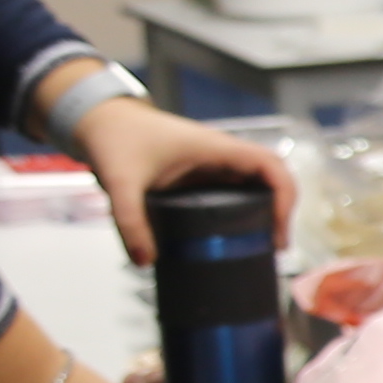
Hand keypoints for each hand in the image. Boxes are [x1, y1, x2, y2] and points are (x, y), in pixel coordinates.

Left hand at [63, 95, 290, 269]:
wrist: (97, 120)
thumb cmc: (114, 138)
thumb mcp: (120, 181)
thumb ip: (130, 221)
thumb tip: (145, 261)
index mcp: (215, 149)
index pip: (271, 165)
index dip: (285, 196)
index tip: (277, 229)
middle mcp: (220, 155)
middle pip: (272, 178)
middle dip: (281, 211)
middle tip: (273, 245)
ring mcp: (211, 164)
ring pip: (256, 184)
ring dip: (265, 210)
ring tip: (260, 244)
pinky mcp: (198, 174)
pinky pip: (234, 190)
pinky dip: (244, 210)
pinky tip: (232, 233)